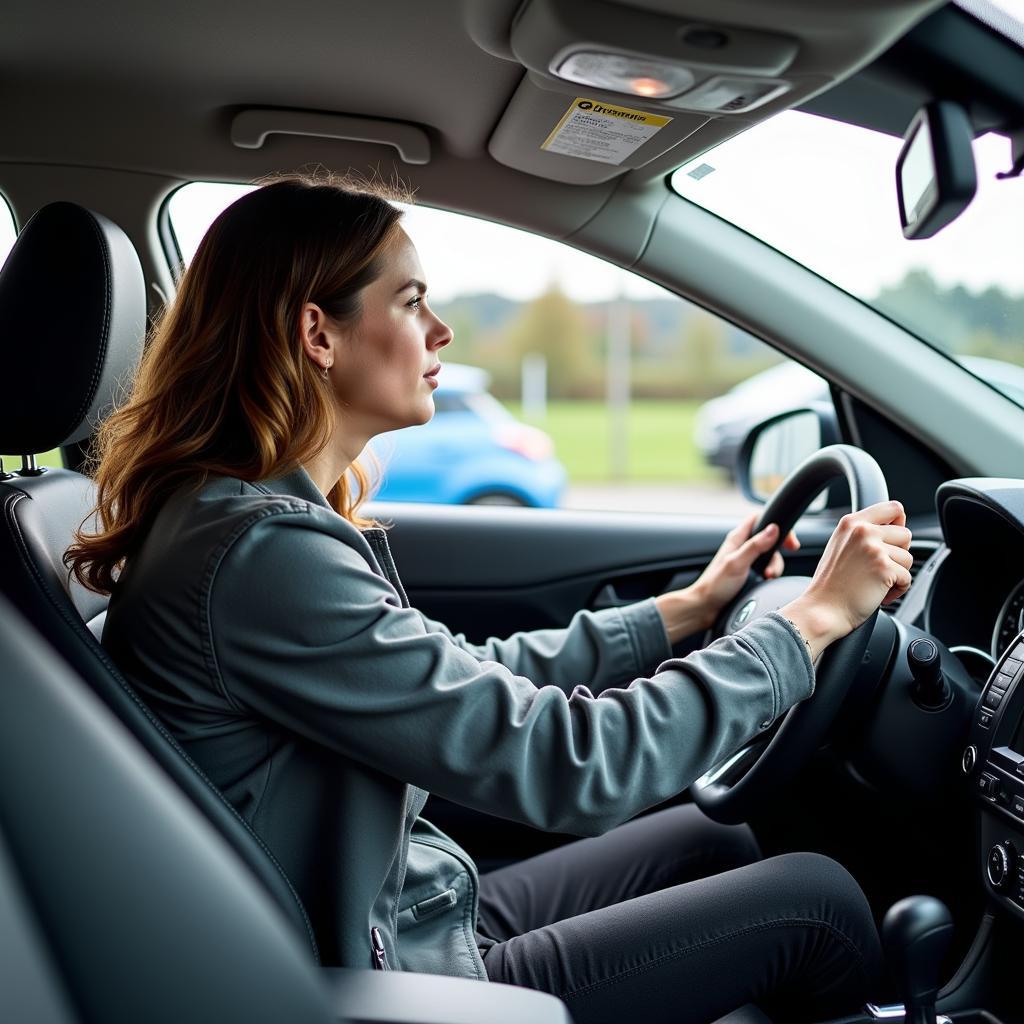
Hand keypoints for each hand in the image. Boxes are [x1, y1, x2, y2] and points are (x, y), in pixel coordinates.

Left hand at [655, 513, 799, 642]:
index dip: (775, 523)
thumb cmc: (714, 586)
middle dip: (778, 552)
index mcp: (737, 538)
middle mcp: (741, 547)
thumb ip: (755, 546)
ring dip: (774, 566)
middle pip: (769, 539)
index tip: (787, 539)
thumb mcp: (737, 564)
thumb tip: (773, 529)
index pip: (759, 519)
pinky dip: (770, 574)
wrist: (705, 608)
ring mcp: (745, 560)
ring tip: (768, 576)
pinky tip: (766, 581)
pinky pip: (766, 568)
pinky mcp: (748, 573)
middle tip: (777, 565)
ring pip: (769, 556)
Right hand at [780, 500, 912, 659]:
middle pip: (906, 534)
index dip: (898, 524)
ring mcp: (873, 548)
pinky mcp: (884, 568)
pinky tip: (878, 594)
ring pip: (908, 558)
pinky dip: (898, 590)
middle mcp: (862, 531)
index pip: (893, 508)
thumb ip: (863, 533)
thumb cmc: (831, 584)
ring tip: (875, 583)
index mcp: (851, 522)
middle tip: (877, 569)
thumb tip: (897, 528)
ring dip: (897, 575)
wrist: (822, 609)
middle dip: (898, 555)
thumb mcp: (841, 546)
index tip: (891, 541)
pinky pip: (908, 578)